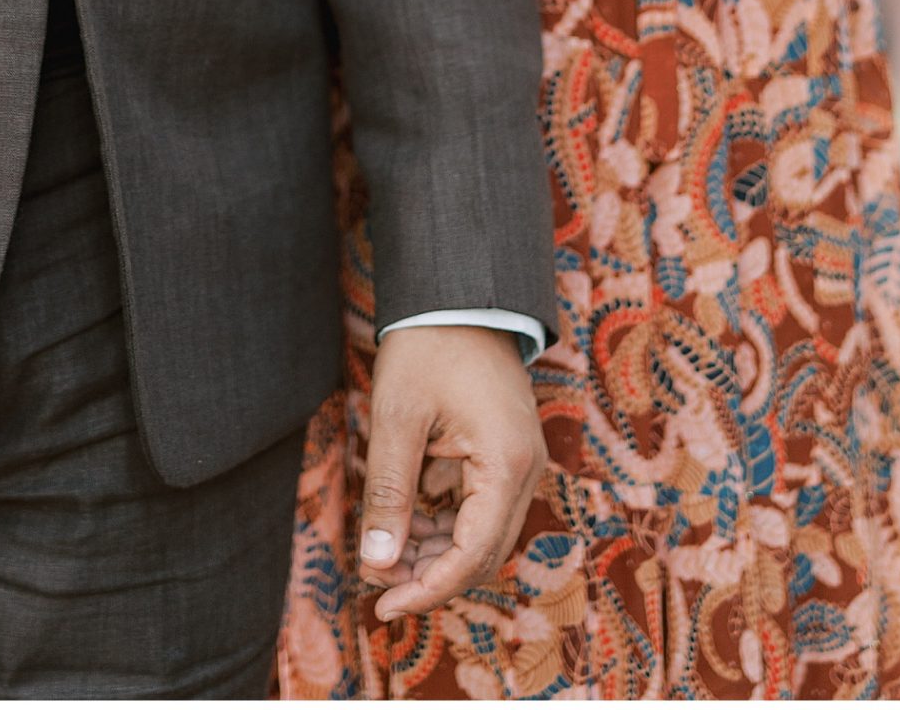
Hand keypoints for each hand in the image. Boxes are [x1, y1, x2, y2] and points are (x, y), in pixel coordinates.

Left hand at [359, 326, 545, 619]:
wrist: (458, 294)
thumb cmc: (428, 346)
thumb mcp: (398, 418)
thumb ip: (389, 493)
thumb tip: (378, 564)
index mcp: (507, 464)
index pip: (473, 556)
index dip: (427, 589)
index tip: (381, 604)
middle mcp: (525, 472)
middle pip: (482, 555)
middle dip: (429, 576)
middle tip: (375, 583)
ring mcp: (519, 464)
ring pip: (481, 537)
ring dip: (435, 553)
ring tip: (382, 555)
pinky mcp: (505, 457)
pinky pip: (478, 510)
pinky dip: (443, 526)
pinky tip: (403, 524)